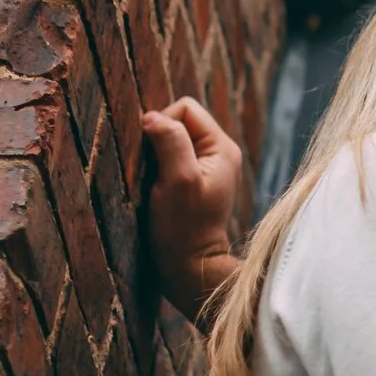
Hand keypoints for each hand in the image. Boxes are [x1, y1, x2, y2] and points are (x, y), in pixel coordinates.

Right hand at [143, 97, 245, 322]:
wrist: (189, 267)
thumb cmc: (184, 227)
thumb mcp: (178, 180)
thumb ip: (171, 143)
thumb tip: (153, 116)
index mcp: (222, 147)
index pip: (186, 108)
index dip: (162, 123)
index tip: (153, 155)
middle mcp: (217, 153)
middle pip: (178, 122)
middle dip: (157, 140)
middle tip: (153, 172)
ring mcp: (205, 168)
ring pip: (170, 142)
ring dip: (154, 157)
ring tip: (154, 184)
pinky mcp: (191, 183)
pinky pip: (168, 161)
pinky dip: (155, 170)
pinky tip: (154, 191)